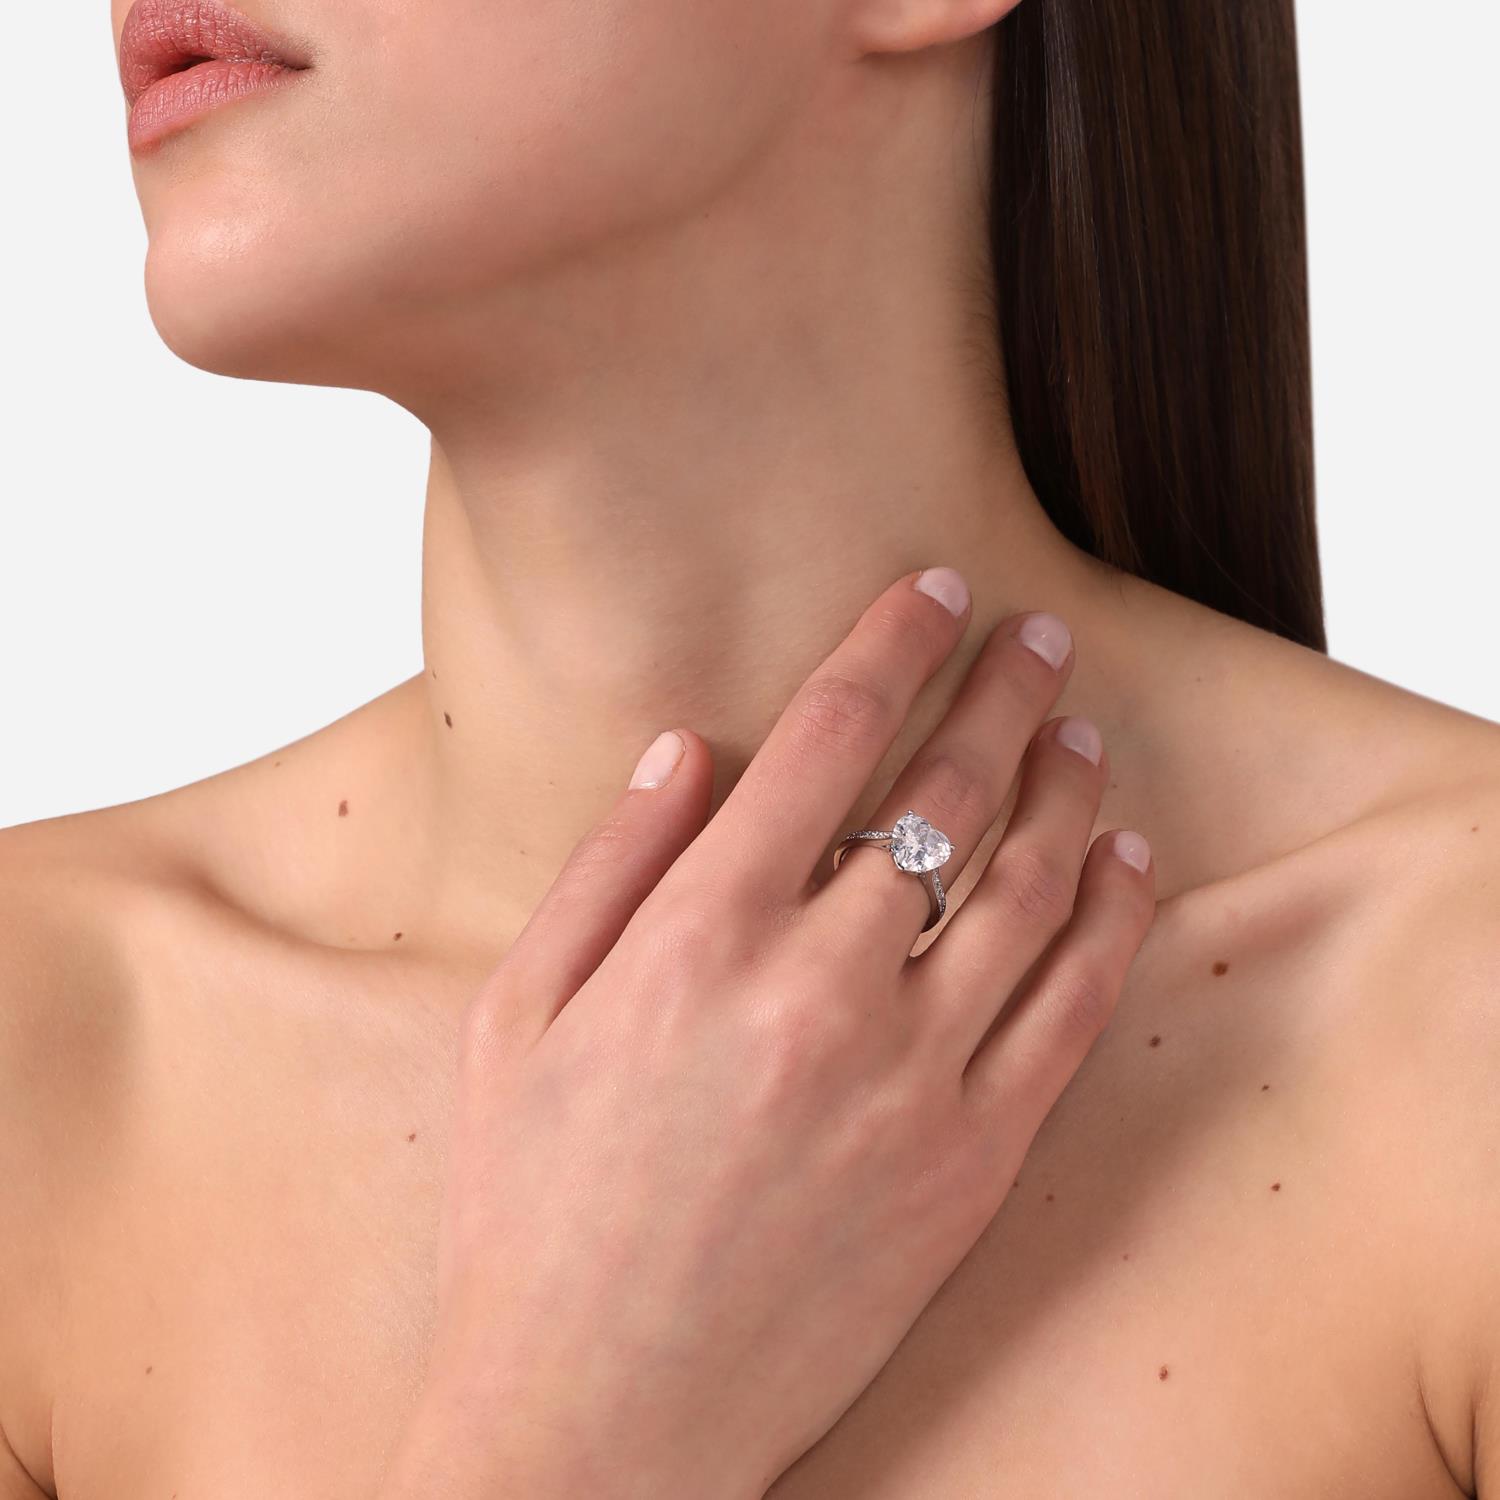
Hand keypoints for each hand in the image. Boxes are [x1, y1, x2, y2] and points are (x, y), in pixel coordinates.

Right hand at [381, 568, 1155, 1499]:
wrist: (605, 1414)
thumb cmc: (534, 1213)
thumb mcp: (516, 1019)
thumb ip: (605, 869)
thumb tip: (683, 749)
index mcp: (700, 936)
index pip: (826, 740)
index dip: (888, 646)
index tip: (932, 588)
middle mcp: (822, 986)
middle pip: (948, 792)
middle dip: (999, 689)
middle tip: (1034, 630)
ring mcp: (914, 1075)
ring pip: (1030, 886)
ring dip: (1069, 785)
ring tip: (1083, 724)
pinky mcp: (973, 1159)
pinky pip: (1071, 1010)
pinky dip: (1112, 917)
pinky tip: (1127, 858)